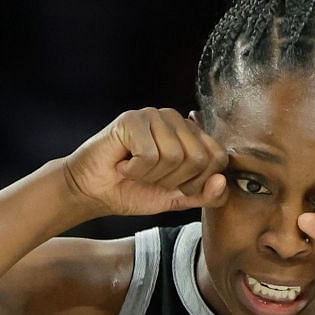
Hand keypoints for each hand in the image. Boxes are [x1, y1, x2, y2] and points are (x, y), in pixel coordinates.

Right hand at [61, 108, 228, 219]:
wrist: (93, 192)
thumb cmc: (132, 190)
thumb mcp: (176, 198)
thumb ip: (204, 194)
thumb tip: (222, 182)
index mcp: (191, 133)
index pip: (218, 157)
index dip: (198, 182)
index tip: (172, 186)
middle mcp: (175, 119)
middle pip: (199, 158)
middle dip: (173, 180)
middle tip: (150, 178)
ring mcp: (153, 115)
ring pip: (174, 156)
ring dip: (150, 176)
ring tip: (134, 171)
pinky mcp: (132, 119)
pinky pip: (149, 154)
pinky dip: (134, 170)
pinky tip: (123, 165)